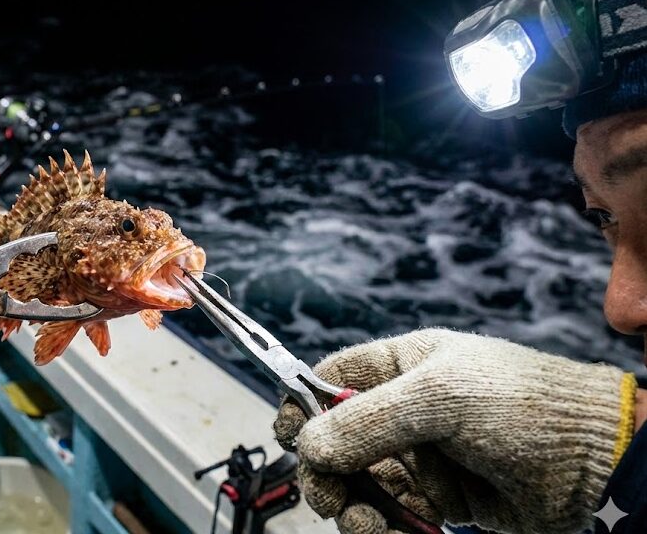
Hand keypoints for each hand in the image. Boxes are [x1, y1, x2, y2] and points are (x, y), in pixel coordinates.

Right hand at [273, 328, 636, 533]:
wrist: (594, 466)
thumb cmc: (524, 406)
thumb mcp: (440, 397)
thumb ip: (368, 419)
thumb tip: (307, 446)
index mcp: (401, 366)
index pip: (329, 380)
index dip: (302, 405)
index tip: (291, 436)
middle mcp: (403, 410)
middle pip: (333, 441)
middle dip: (326, 471)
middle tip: (330, 496)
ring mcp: (419, 456)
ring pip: (357, 485)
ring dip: (354, 507)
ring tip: (370, 522)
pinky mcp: (435, 499)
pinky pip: (387, 516)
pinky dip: (382, 528)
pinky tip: (394, 531)